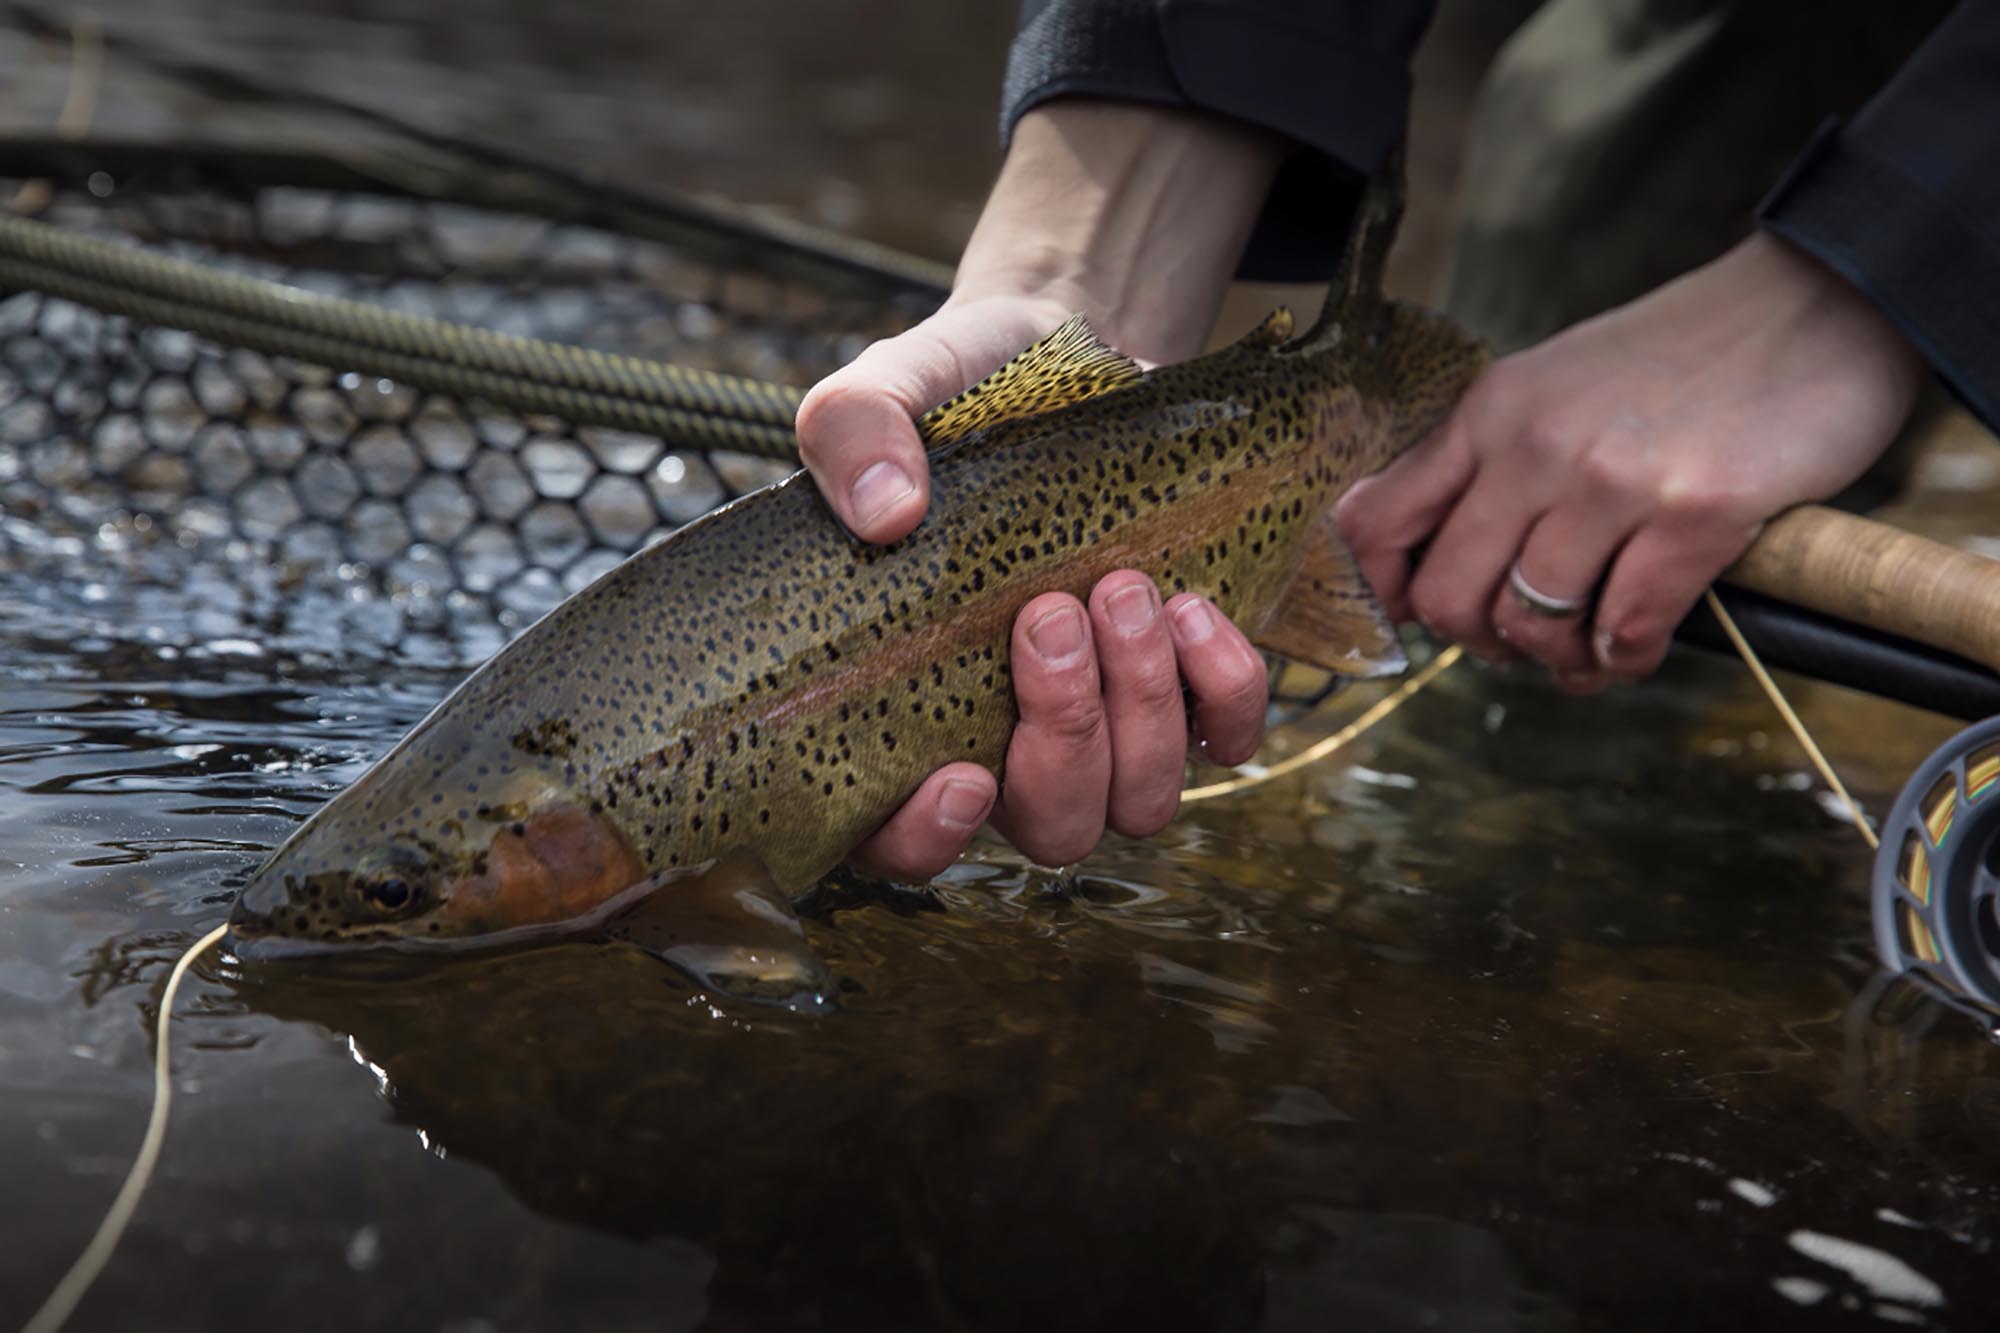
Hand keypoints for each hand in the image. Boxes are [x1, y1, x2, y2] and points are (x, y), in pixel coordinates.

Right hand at [798, 99, 1285, 873]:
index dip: (926, 838)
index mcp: (903, 705)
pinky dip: (1222, 688)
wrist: (1066, 357)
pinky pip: (1225, 738)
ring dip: (1141, 707)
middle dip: (1063, 735)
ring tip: (1124, 588)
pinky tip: (1195, 607)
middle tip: (1053, 613)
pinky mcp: (1187, 687)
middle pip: (1047, 826)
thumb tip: (884, 511)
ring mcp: (1107, 726)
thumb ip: (853, 431)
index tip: (959, 772)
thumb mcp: (889, 386)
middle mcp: (1005, 740)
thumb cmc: (959, 397)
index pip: (894, 839)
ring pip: (1138, 801)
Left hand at [1335, 231, 1926, 690]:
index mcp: (1490, 413)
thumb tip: (1406, 541)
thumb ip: (1486, 457)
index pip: (1380, 521)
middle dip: (1476, 640)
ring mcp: (1614, 480)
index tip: (1408, 621)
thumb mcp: (1554, 386)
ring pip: (1532, 621)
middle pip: (1448, 594)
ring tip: (1584, 654)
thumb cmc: (1682, 358)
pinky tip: (1634, 647)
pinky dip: (1624, 658)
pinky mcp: (1697, 515)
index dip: (1378, 592)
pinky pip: (1626, 629)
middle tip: (1517, 643)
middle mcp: (1537, 444)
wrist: (1818, 304)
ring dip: (1557, 660)